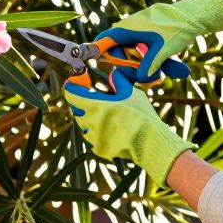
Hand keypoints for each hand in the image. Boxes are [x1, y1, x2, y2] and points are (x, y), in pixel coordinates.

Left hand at [63, 71, 194, 185]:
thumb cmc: (141, 115)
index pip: (72, 95)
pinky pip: (92, 138)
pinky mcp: (98, 149)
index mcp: (96, 106)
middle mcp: (90, 122)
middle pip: (77, 110)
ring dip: (89, 119)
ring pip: (84, 125)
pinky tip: (110, 130)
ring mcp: (93, 138)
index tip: (75, 84)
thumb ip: (118, 81)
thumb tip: (113, 74)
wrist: (150, 142)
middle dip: (82, 104)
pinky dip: (97, 132)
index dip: (72, 88)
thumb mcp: (131, 92)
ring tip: (105, 116)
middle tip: (94, 100)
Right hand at [96, 0, 222, 82]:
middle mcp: (130, 28)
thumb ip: (150, 64)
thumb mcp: (163, 50)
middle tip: (144, 76)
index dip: (98, 51)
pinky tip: (166, 67)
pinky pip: (142, 48)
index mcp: (128, 29)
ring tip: (162, 74)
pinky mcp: (147, 32)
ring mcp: (138, 29)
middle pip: (119, 51)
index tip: (96, 61)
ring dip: (143, 64)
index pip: (104, 40)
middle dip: (130, 65)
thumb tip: (140, 78)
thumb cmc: (176, 30)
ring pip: (133, 51)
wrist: (192, 15)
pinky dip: (151, 58)